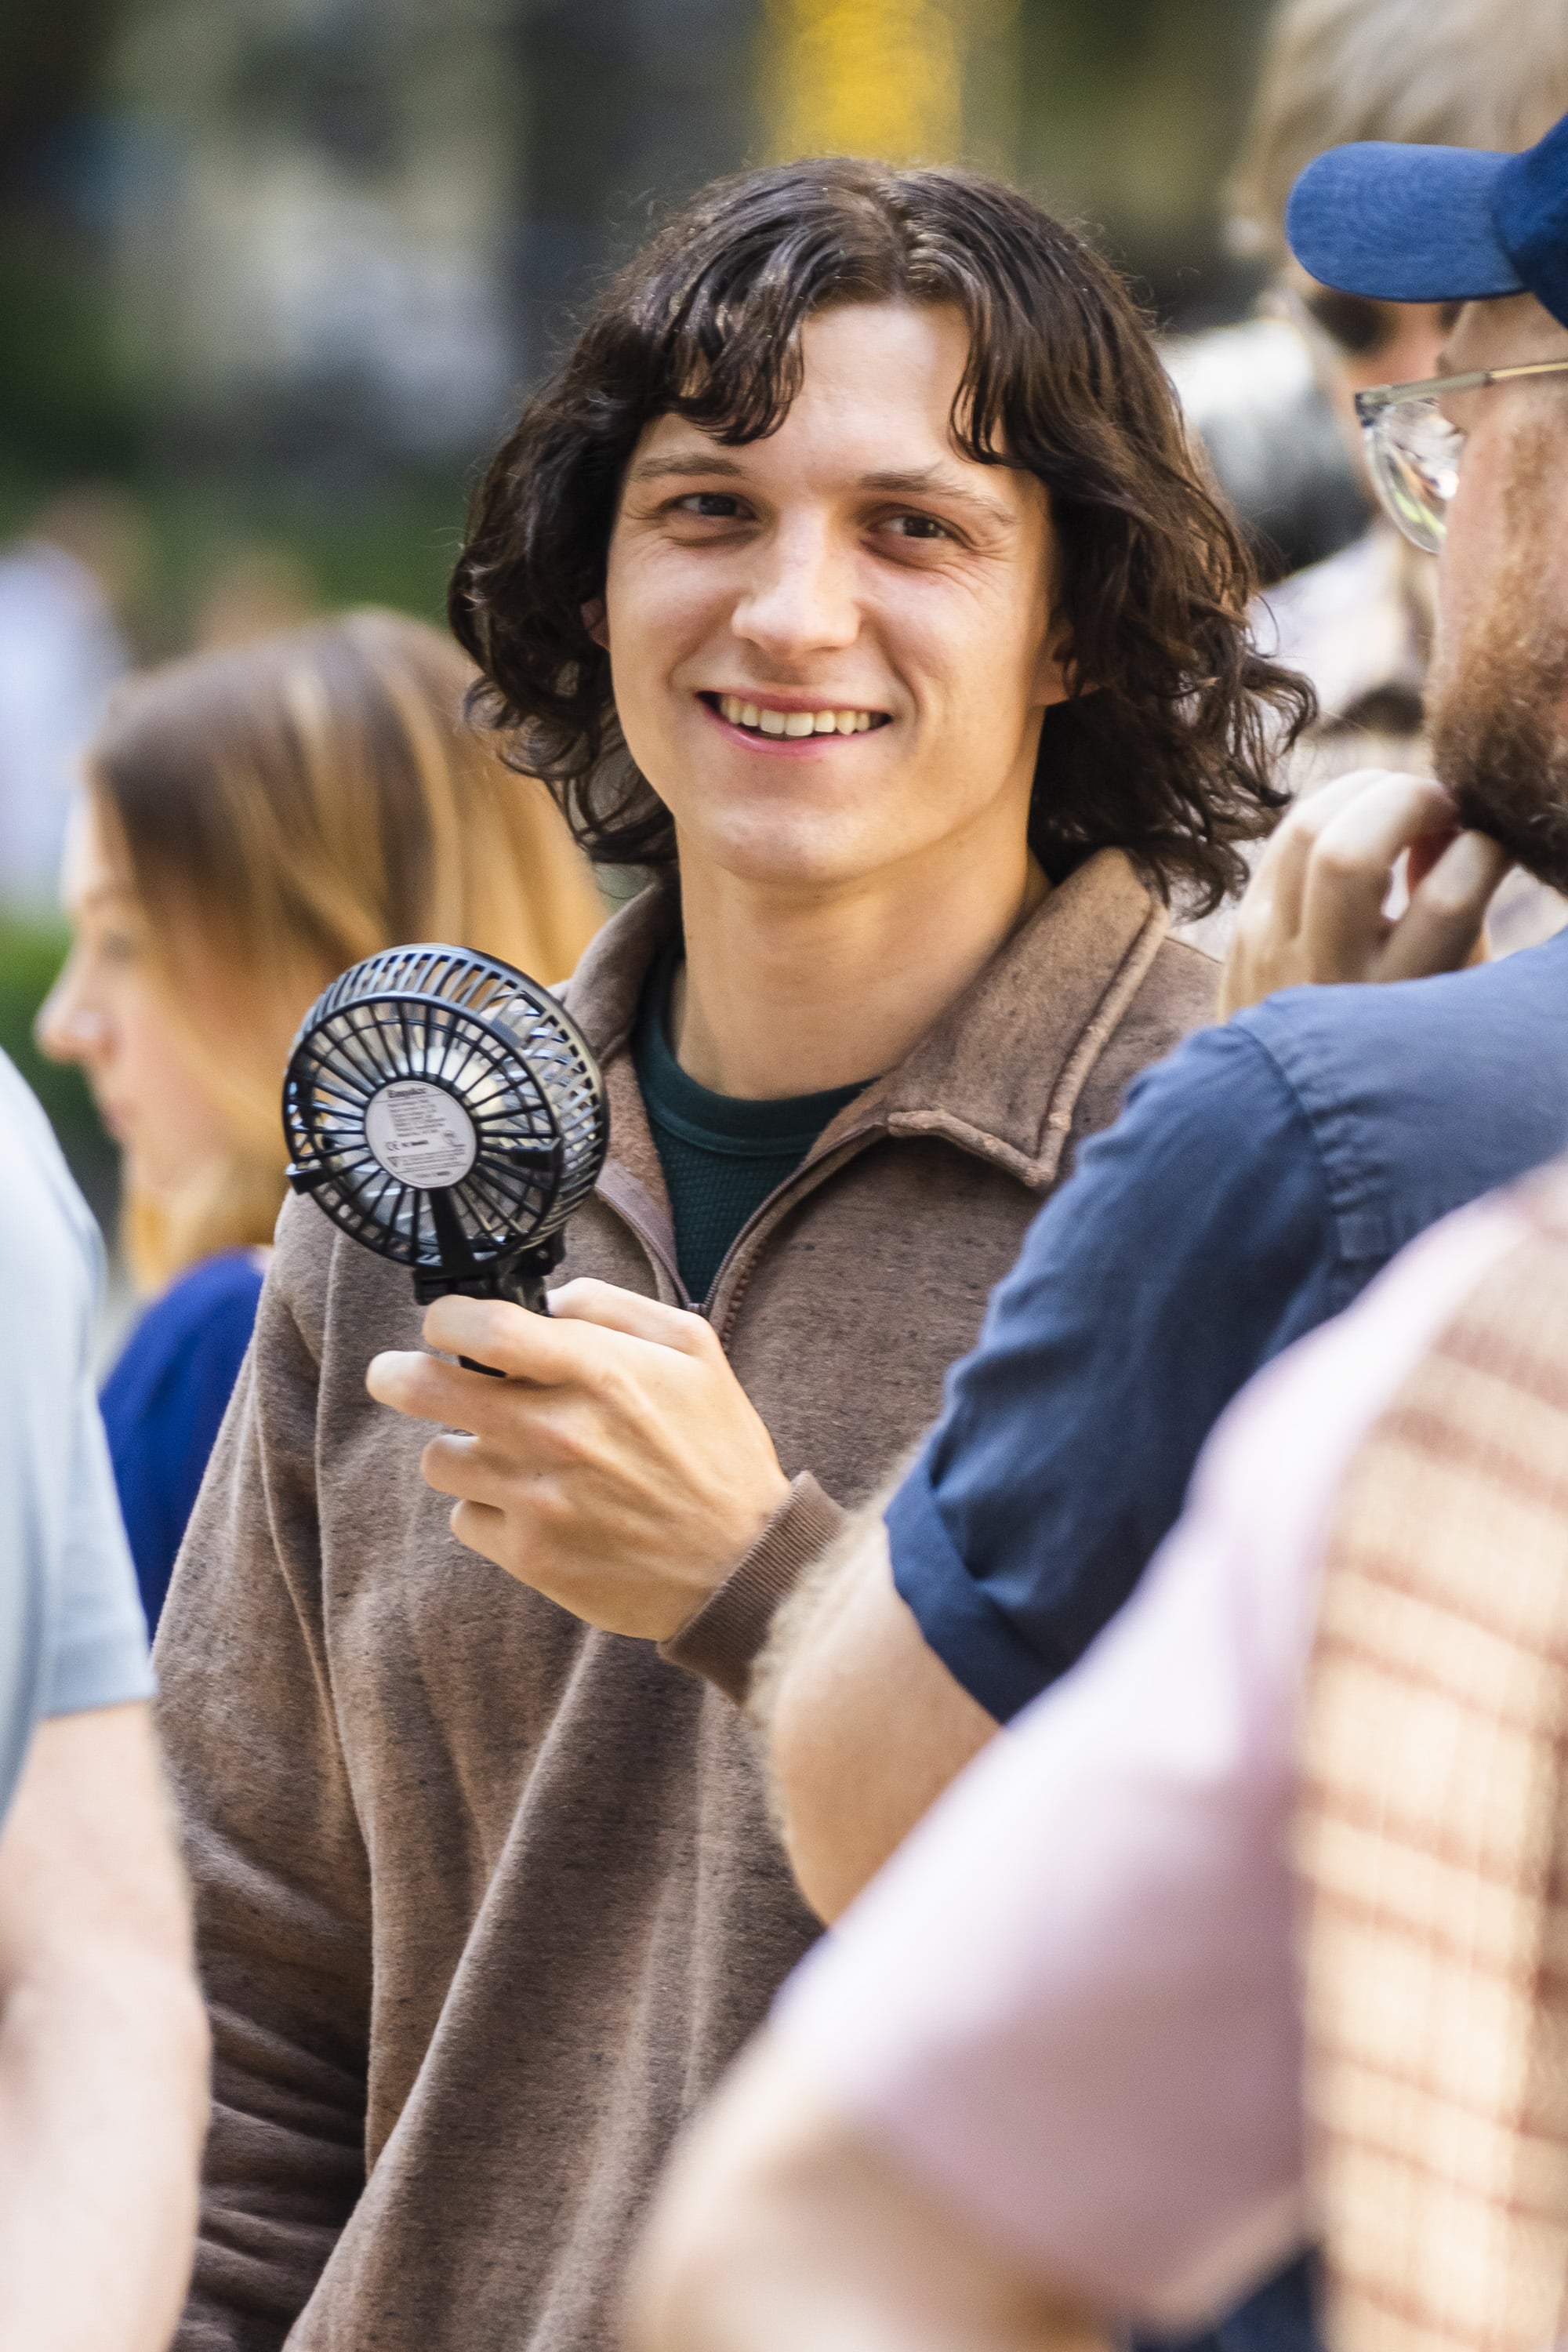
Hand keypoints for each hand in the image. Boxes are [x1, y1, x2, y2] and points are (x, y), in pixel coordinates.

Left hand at [365, 1280, 790, 1639]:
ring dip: (459, 1448)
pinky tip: (528, 1504)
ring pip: (439, 1459)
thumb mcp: (693, 1350)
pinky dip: (486, 1508)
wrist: (739, 1565)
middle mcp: (558, 1432)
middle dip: (397, 1375)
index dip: (445, 1318)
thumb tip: (548, 1300)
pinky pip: (466, 1518)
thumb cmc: (718, 1451)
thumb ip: (614, 1307)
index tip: (444, 1324)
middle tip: (395, 1374)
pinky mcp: (530, 1555)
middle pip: (427, 1389)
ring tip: (498, 1450)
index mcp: (598, 1372)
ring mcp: (537, 1498)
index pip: (483, 1328)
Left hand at [1219, 769, 1509, 1018]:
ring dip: (1363, 790)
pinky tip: (1363, 820)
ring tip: (1404, 801)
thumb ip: (1457, 917)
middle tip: (1446, 805)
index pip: (1447, 898)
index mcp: (1398, 1004)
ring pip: (1303, 830)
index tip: (1491, 847)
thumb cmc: (1397, 1044)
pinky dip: (1329, 812)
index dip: (1483, 849)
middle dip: (1409, 799)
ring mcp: (1270, 952)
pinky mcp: (1241, 932)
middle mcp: (1326, 978)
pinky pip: (1281, 841)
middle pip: (1350, 854)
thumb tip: (1450, 824)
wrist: (1283, 1115)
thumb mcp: (1447, 997)